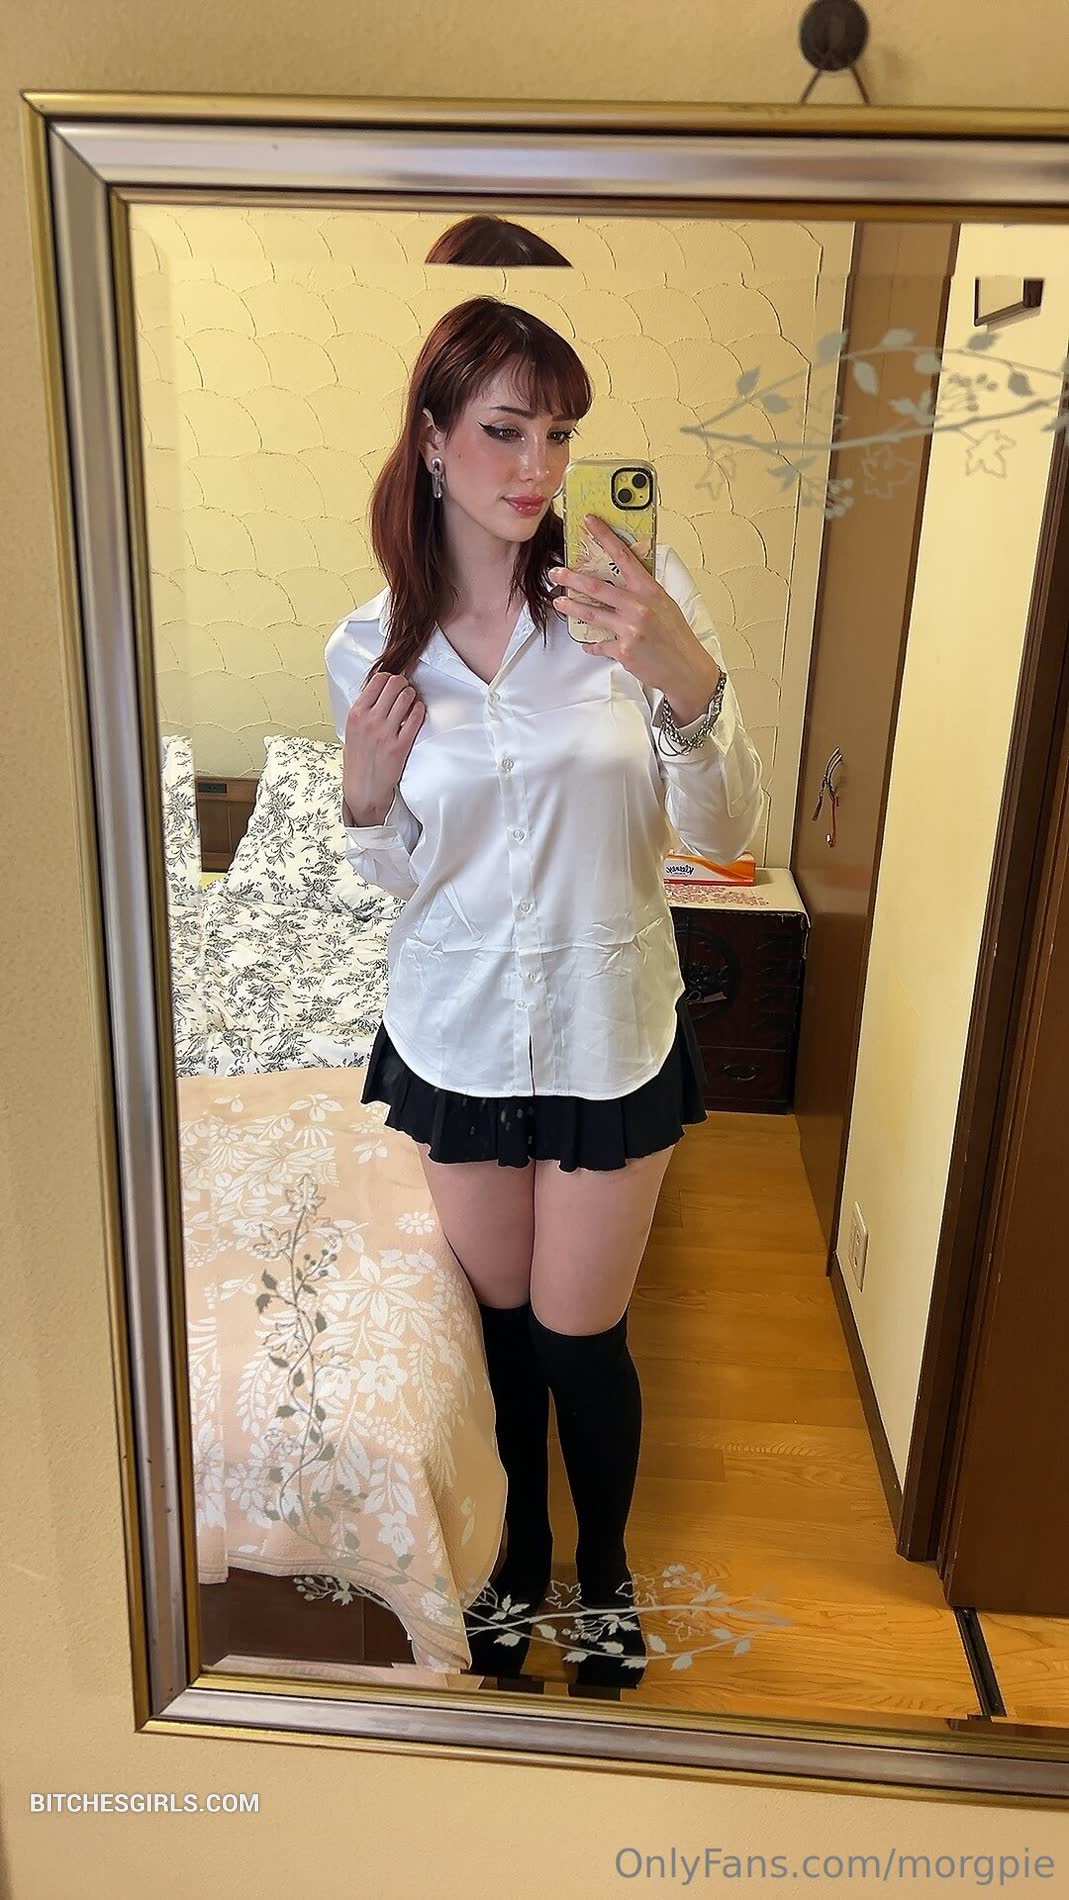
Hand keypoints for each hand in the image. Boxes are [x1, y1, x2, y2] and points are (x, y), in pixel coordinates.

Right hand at [342, 670, 424, 825]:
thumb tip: (381, 689)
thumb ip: (364, 709)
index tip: (393, 683)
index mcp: (356, 714)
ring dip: (412, 696)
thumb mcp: (352, 729)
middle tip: (405, 690)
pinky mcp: (400, 745)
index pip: (378, 680)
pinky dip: (419, 710)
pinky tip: (416, 713)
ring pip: (407, 697)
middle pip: (394, 684)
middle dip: (403, 684)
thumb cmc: (358, 758)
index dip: (390, 678)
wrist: (363, 787)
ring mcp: (386, 733)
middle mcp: (370, 720)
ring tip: (410, 702)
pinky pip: (416, 718)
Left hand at [549, 516, 721, 721]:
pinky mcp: (623, 650)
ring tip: (559, 600)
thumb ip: (644, 591)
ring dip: (571, 607)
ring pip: (591, 614)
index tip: (589, 522)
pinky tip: (587, 645)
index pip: (624, 556)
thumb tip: (625, 577)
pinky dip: (592, 646)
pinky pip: (599, 645)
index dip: (605, 537)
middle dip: (572, 578)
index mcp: (650, 590)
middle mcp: (639, 607)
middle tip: (556, 572)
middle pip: (597, 587)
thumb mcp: (665, 605)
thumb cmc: (676, 636)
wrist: (686, 668)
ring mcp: (630, 629)